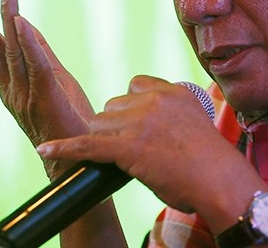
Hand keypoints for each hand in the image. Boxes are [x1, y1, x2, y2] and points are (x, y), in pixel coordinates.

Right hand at [0, 0, 94, 176]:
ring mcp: (24, 95)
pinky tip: (21, 19)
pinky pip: (34, 65)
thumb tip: (25, 22)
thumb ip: (38, 52)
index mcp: (8, 84)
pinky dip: (26, 41)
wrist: (79, 164)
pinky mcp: (45, 99)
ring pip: (8, 49)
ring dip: (4, 15)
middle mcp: (9, 88)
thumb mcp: (53, 79)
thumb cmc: (67, 122)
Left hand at [36, 75, 254, 215]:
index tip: (138, 125)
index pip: (133, 86)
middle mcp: (152, 101)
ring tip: (129, 159)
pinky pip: (87, 145)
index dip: (130, 108)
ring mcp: (138, 123)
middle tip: (135, 149)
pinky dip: (65, 148)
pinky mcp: (127, 147)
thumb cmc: (211, 162)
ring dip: (105, 141)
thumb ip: (169, 112)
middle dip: (116, 127)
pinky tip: (47, 149)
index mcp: (169, 92)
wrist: (221, 182)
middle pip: (112, 107)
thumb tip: (150, 123)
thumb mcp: (193, 121)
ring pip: (99, 124)